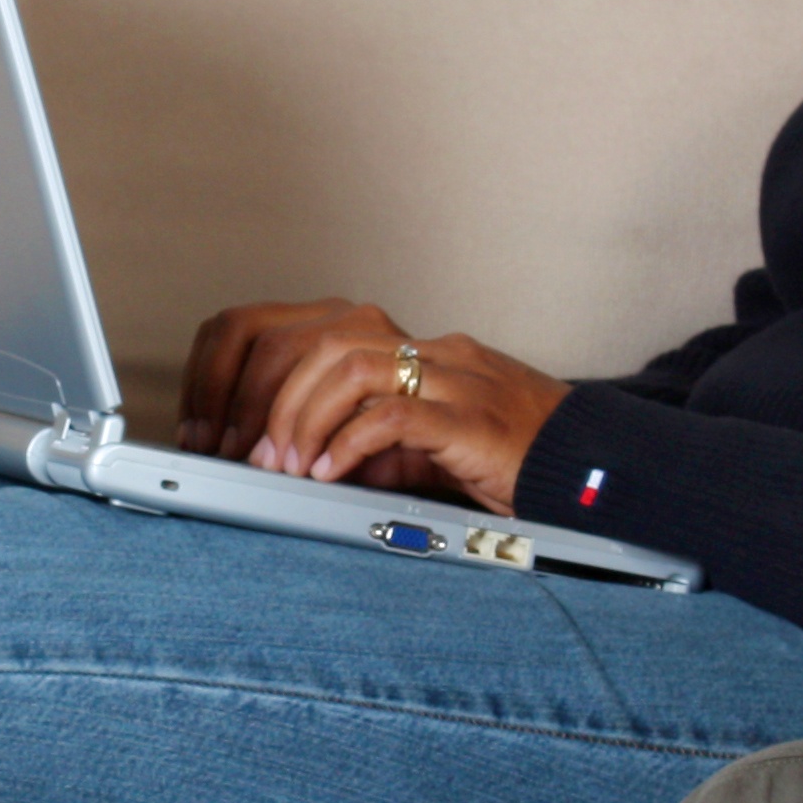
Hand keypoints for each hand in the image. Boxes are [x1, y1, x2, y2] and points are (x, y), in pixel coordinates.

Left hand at [177, 298, 566, 513]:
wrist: (586, 466)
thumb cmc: (505, 456)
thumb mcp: (416, 439)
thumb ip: (358, 435)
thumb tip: (284, 460)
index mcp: (404, 346)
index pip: (297, 329)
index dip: (243, 374)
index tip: (215, 427)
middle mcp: (423, 348)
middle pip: (313, 340)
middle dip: (261, 398)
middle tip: (241, 454)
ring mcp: (451, 377)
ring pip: (347, 365)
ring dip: (300, 419)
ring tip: (285, 467)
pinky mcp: (473, 418)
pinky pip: (395, 414)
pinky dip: (350, 443)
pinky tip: (329, 473)